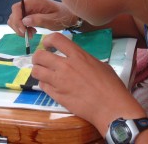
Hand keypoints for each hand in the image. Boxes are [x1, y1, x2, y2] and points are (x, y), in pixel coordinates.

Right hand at [7, 0, 77, 36]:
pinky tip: (32, 31)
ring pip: (14, 19)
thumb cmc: (61, 17)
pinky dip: (22, 28)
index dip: (17, 21)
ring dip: (20, 29)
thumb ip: (39, 20)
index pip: (17, 8)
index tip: (24, 31)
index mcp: (34, 1)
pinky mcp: (27, 12)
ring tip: (32, 33)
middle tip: (30, 35)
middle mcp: (27, 2)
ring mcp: (26, 7)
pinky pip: (18, 21)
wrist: (66, 15)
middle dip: (19, 27)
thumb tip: (24, 21)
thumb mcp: (53, 20)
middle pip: (13, 14)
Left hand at [31, 33, 145, 135]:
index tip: (48, 45)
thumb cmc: (111, 86)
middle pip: (39, 55)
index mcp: (78, 56)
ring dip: (38, 70)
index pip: (56, 39)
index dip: (48, 40)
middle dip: (38, 57)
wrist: (110, 108)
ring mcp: (59, 82)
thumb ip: (85, 60)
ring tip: (44, 73)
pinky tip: (51, 85)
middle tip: (42, 60)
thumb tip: (79, 61)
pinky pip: (42, 86)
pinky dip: (44, 84)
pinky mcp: (57, 96)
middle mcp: (65, 66)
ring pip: (36, 71)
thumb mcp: (101, 65)